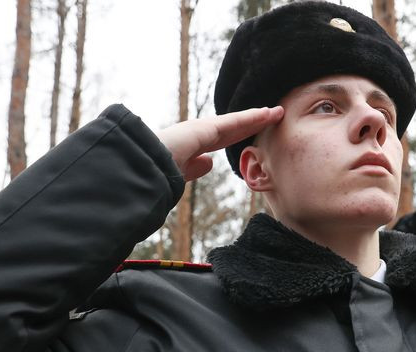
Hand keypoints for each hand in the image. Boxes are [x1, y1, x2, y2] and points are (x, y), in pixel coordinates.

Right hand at [157, 106, 283, 180]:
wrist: (139, 166)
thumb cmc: (152, 174)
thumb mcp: (178, 174)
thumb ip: (193, 168)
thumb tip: (210, 163)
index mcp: (192, 144)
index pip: (221, 138)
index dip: (237, 133)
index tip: (251, 132)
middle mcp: (197, 132)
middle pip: (231, 127)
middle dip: (251, 123)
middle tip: (270, 117)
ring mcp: (200, 128)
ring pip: (235, 122)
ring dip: (256, 117)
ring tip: (275, 113)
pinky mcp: (204, 128)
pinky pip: (233, 122)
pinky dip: (251, 118)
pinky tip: (266, 114)